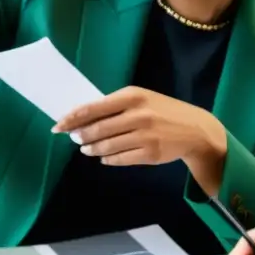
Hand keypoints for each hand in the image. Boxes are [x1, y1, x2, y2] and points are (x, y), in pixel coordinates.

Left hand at [52, 86, 227, 187]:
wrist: (196, 130)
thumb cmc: (164, 111)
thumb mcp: (143, 99)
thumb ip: (116, 105)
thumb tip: (84, 117)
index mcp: (133, 96)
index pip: (94, 107)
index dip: (73, 117)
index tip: (58, 125)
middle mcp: (138, 115)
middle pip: (98, 128)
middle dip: (81, 135)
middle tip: (74, 138)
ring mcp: (144, 136)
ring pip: (107, 146)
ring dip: (92, 149)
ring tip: (86, 148)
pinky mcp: (149, 154)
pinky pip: (119, 159)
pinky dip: (108, 158)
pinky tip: (104, 156)